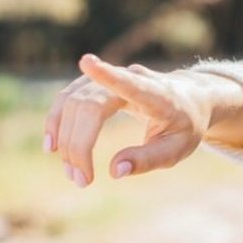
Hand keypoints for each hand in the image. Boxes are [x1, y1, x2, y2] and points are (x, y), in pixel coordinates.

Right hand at [43, 54, 242, 186]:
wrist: (188, 99)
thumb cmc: (184, 125)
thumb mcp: (178, 149)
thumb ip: (149, 159)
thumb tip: (115, 170)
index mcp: (157, 94)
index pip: (130, 83)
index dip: (108, 74)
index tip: (87, 62)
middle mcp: (131, 78)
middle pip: (90, 104)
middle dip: (78, 144)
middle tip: (80, 180)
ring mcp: (111, 78)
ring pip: (73, 100)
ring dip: (65, 137)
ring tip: (71, 172)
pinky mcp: (97, 84)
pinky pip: (69, 99)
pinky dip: (58, 121)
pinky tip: (53, 146)